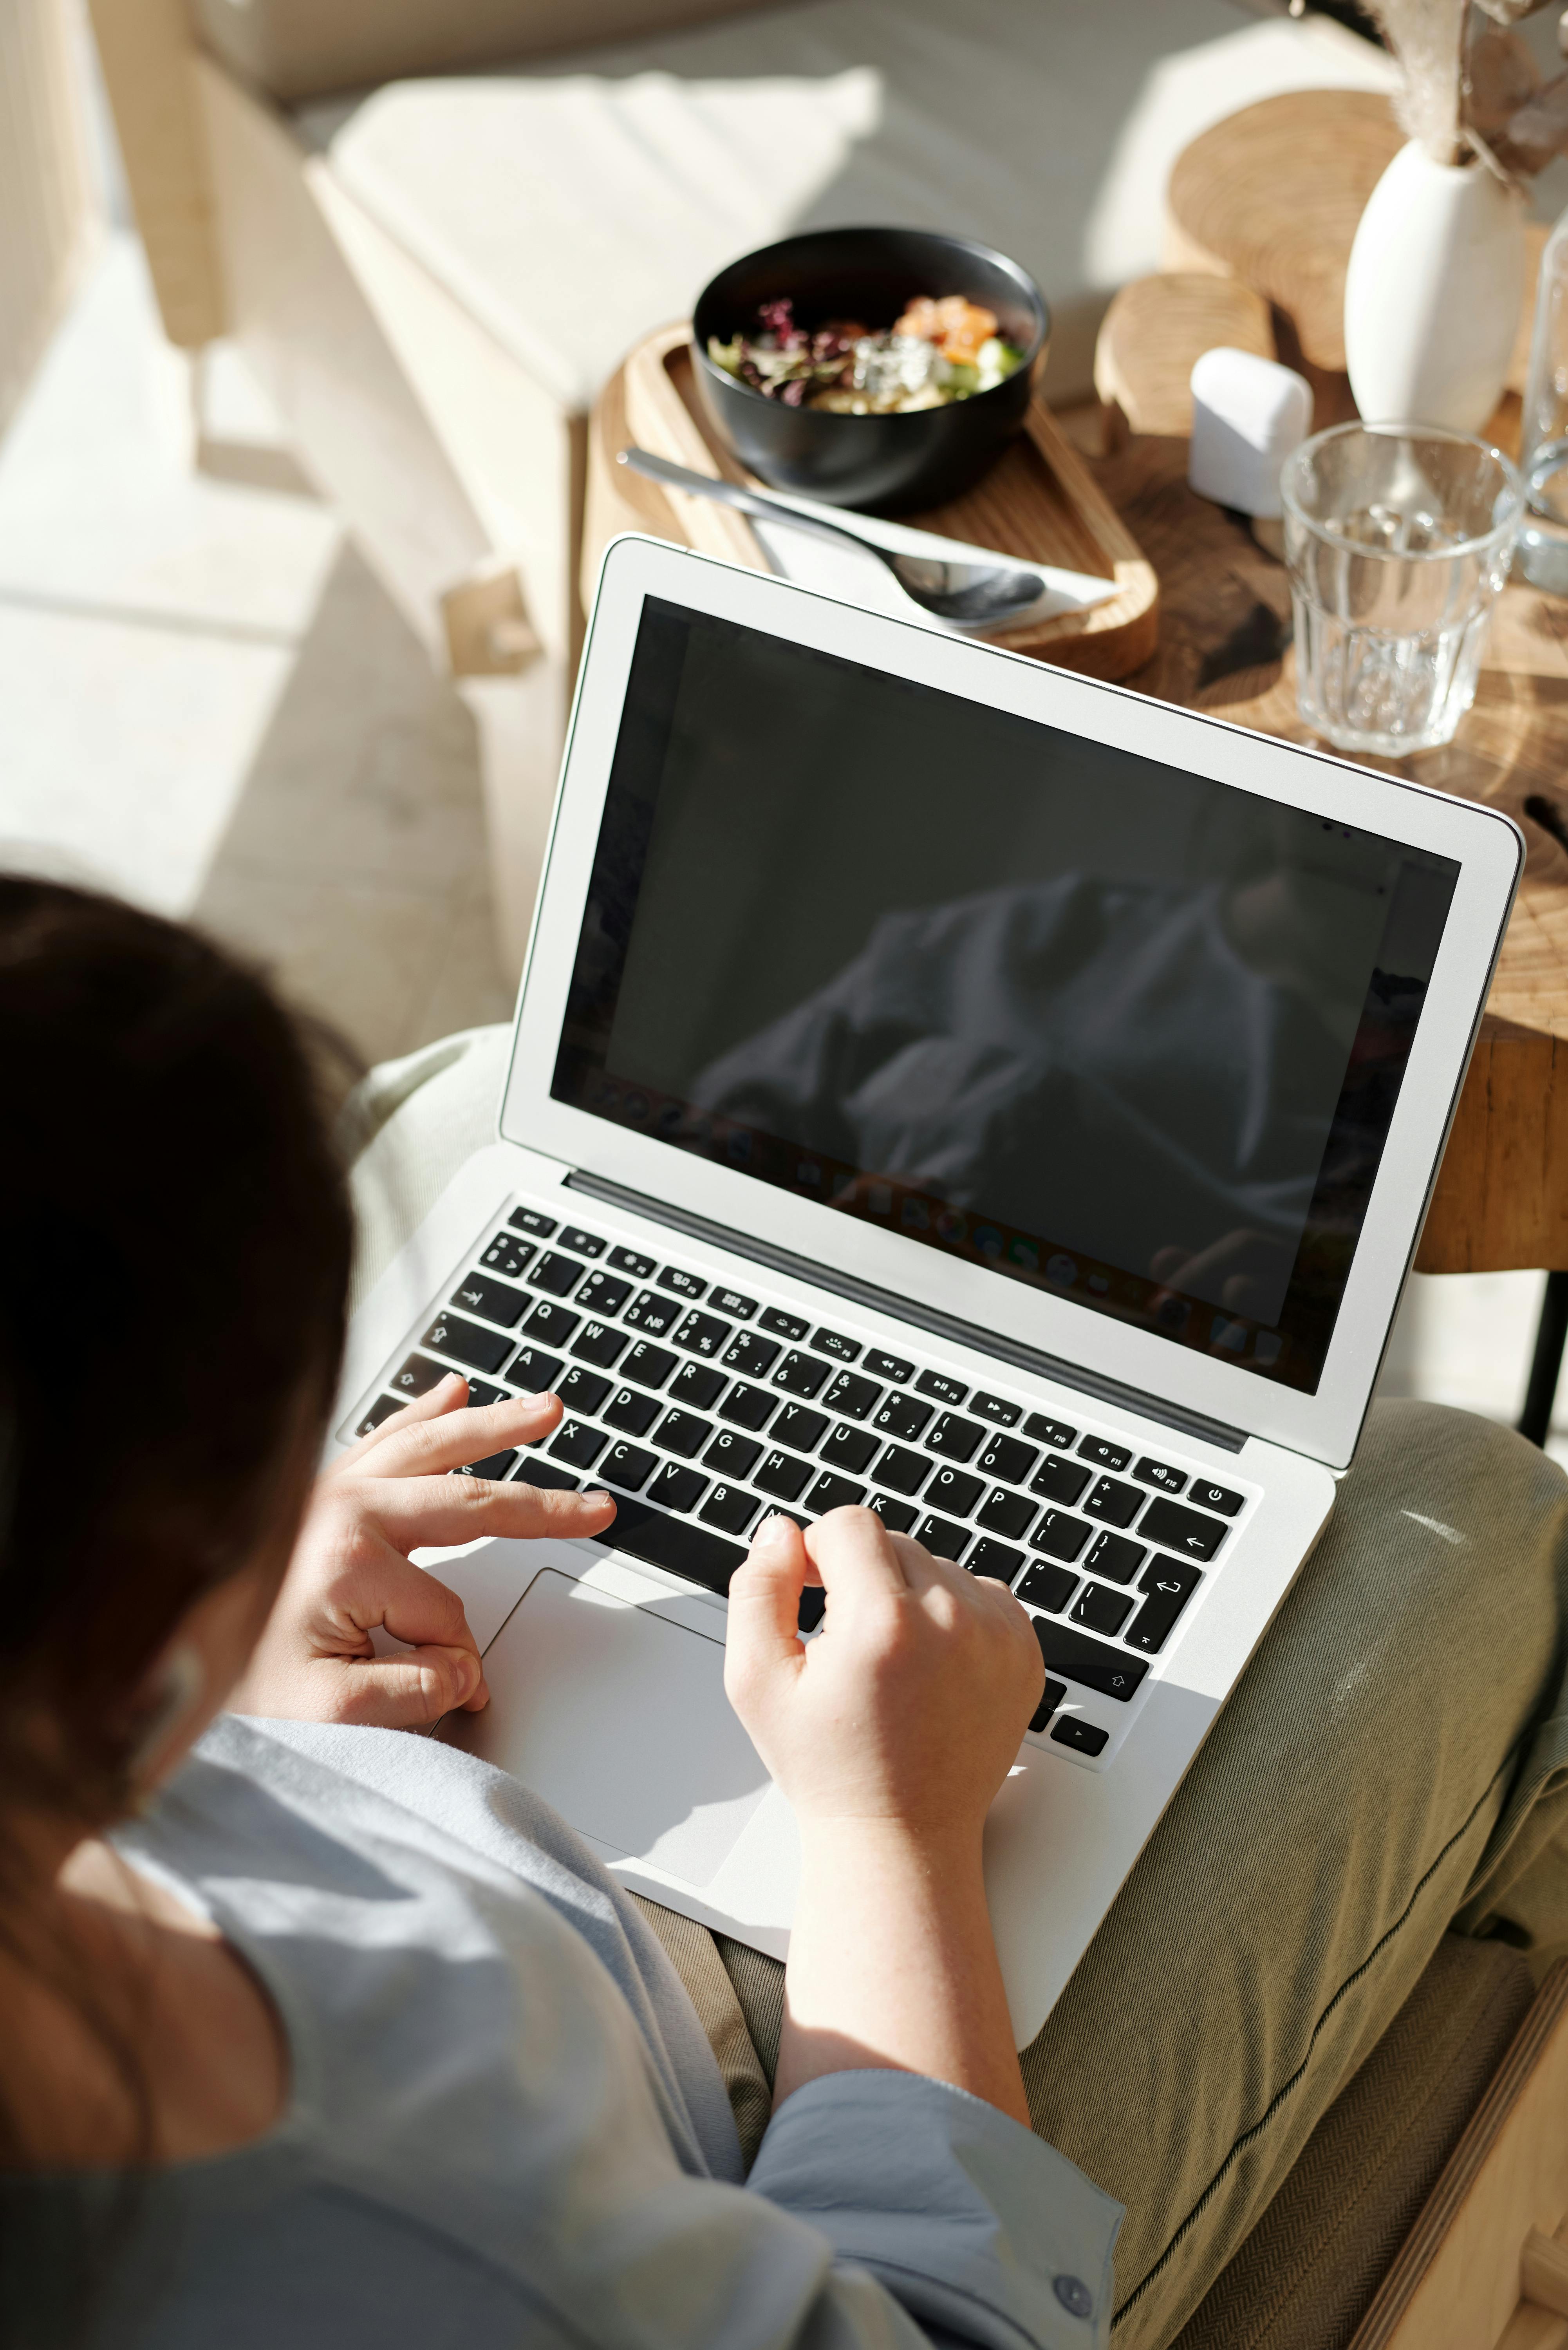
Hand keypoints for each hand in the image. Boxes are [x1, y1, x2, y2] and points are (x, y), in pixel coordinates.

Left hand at [230, 1375, 616, 1729]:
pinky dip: (422, 1413)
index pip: (447, 1615)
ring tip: (546, 1409)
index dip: (457, 1662)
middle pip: (464, 1499)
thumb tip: (466, 1674)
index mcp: (347, 1556)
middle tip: (595, 1507)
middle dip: (538, 1505)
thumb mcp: (327, 1712)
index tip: (455, 1695)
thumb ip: (411, 1695)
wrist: (156, 1670)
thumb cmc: (226, 1689)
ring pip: (430, 1446)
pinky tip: (452, 1390)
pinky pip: (382, 1438)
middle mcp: (339, 1508)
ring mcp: (325, 1492)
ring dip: (493, 1426)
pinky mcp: (315, 1492)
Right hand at [724, 1509, 1042, 2121]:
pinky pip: (980, 1593)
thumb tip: (781, 1532)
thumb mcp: (757, 1683)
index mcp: (883, 1624)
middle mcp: (951, 1621)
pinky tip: (927, 1667)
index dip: (818, 1552)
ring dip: (907, 1595)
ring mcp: (998, 1636)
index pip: (850, 1525)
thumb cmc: (826, 1768)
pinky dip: (952, 1615)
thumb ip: (758, 1591)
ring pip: (937, 1567)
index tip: (812, 1591)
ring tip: (888, 1663)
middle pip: (894, 1542)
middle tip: (845, 1643)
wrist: (903, 1838)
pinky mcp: (1025, 1652)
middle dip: (862, 1577)